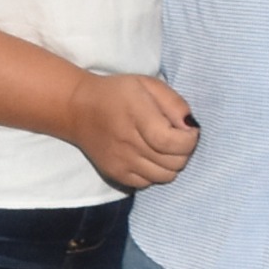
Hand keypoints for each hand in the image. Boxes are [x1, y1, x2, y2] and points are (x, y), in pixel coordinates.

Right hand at [68, 73, 200, 191]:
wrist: (78, 109)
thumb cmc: (118, 93)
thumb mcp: (148, 84)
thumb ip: (174, 103)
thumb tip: (191, 127)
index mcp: (137, 115)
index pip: (172, 143)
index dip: (189, 140)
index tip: (188, 130)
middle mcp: (128, 143)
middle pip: (174, 162)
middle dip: (184, 151)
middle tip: (177, 137)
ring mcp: (121, 162)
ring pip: (165, 177)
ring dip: (172, 164)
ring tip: (164, 148)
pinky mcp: (116, 174)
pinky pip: (149, 183)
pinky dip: (156, 172)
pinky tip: (149, 157)